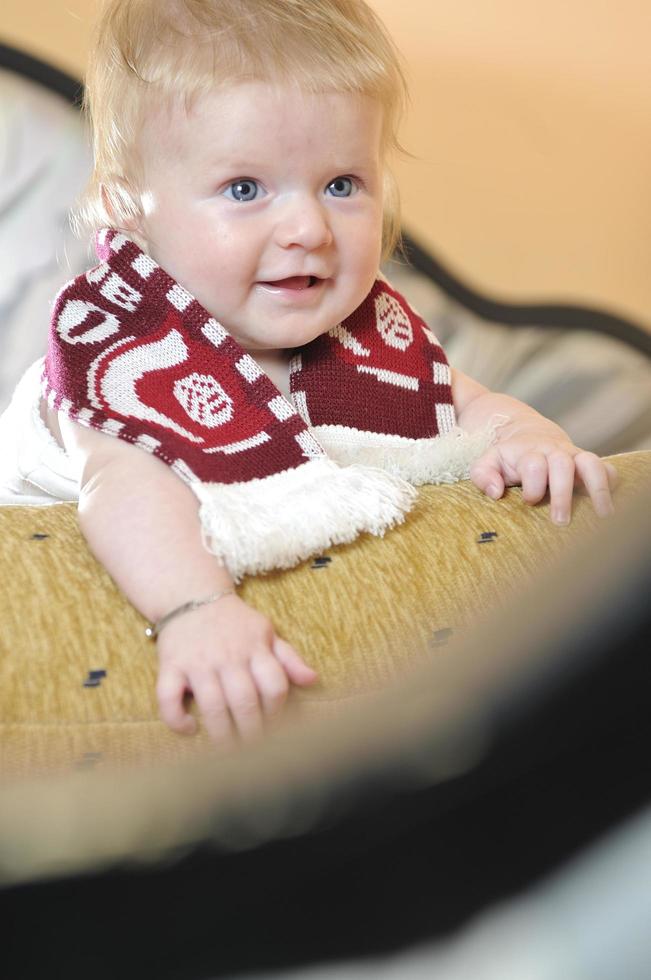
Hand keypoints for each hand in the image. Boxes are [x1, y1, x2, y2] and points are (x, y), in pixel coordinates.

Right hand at [155, 593, 317, 742]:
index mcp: (254, 648)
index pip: (274, 685)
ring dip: (221, 733)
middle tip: (253, 750)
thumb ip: (289, 659)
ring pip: (211, 704)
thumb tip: (312, 680)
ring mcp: (197, 662)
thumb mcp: (266, 632)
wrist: (192, 596)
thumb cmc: (235, 622)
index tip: (275, 726)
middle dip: (252, 731)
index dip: (277, 711)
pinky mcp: (170, 665)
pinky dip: (177, 718)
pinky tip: (190, 729)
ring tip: (228, 750)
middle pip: (245, 700)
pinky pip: (168, 697)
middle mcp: (227, 656)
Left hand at [469, 416, 616, 523]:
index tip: (529, 501)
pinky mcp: (588, 464)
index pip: (534, 464)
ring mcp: (575, 456)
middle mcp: (554, 452)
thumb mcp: (487, 461)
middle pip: (563, 465)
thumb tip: (496, 493)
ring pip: (591, 464)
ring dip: (598, 488)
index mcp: (529, 453)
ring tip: (603, 515)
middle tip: (560, 521)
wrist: (530, 435)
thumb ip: (483, 475)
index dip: (533, 484)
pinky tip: (611, 505)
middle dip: (562, 493)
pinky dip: (612, 483)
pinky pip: (607, 468)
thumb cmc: (508, 458)